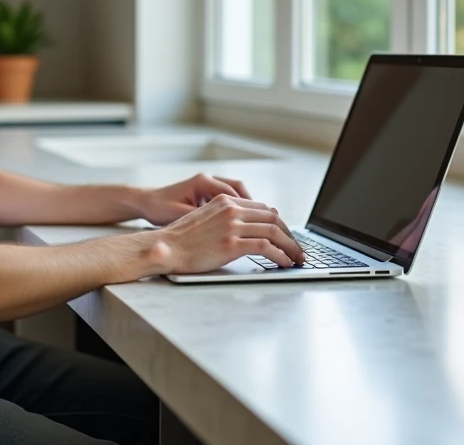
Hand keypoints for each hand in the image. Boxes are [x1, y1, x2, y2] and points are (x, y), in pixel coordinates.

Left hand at [137, 172, 253, 225]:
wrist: (146, 202)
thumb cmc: (159, 208)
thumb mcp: (179, 215)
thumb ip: (200, 219)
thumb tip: (218, 228)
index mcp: (203, 181)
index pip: (234, 192)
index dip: (249, 208)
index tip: (261, 222)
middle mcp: (208, 180)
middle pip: (241, 189)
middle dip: (256, 207)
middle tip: (269, 223)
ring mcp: (208, 185)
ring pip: (237, 193)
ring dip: (249, 208)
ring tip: (260, 224)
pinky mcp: (207, 194)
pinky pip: (230, 198)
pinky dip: (239, 210)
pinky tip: (245, 224)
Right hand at [149, 194, 304, 274]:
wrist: (165, 247)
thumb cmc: (182, 238)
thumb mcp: (205, 218)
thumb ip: (226, 218)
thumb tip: (247, 228)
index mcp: (226, 201)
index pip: (263, 209)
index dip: (280, 224)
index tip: (287, 236)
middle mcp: (231, 209)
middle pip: (273, 218)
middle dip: (290, 235)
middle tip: (298, 249)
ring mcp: (232, 226)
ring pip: (274, 232)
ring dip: (291, 247)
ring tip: (298, 259)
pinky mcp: (231, 244)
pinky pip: (266, 247)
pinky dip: (281, 255)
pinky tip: (285, 263)